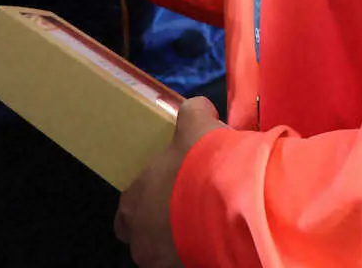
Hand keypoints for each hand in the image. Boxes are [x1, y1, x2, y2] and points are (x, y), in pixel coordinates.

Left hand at [114, 96, 223, 266]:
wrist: (234, 199)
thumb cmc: (200, 161)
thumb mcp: (195, 122)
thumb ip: (192, 113)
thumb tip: (199, 109)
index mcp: (133, 205)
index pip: (127, 211)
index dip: (146, 201)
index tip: (166, 191)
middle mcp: (141, 240)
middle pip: (145, 238)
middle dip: (162, 227)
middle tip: (188, 208)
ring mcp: (162, 263)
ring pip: (167, 255)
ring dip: (182, 241)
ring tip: (208, 222)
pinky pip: (190, 261)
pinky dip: (201, 251)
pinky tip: (219, 235)